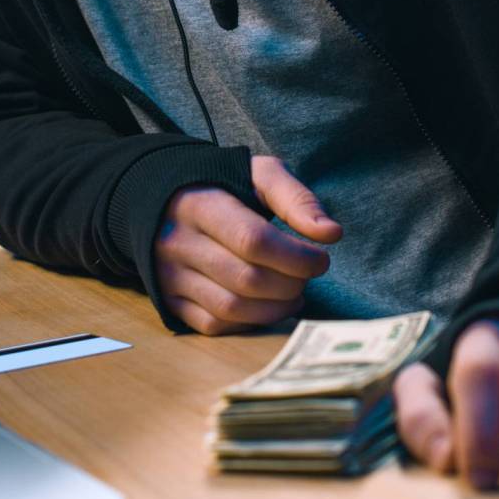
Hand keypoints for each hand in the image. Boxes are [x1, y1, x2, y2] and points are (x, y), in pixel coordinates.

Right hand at [155, 155, 342, 335]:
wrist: (166, 199)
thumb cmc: (223, 185)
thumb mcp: (258, 174)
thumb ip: (296, 198)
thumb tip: (332, 233)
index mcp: (201, 204)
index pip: (253, 240)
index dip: (296, 257)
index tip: (321, 259)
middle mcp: (178, 242)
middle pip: (246, 278)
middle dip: (290, 283)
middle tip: (307, 276)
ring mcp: (169, 274)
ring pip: (230, 307)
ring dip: (274, 309)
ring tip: (294, 294)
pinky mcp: (168, 298)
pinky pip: (212, 324)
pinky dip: (248, 323)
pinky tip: (266, 307)